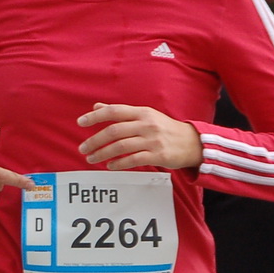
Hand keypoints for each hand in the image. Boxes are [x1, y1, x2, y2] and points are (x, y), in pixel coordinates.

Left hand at [77, 103, 202, 169]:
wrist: (192, 142)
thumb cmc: (164, 128)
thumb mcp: (145, 115)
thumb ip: (121, 112)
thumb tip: (97, 106)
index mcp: (142, 112)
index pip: (114, 111)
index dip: (95, 116)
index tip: (80, 122)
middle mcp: (146, 124)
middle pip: (114, 131)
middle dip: (94, 140)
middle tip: (83, 149)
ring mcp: (152, 140)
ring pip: (120, 146)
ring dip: (102, 153)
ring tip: (91, 159)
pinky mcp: (157, 155)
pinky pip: (133, 160)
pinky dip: (118, 164)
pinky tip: (110, 166)